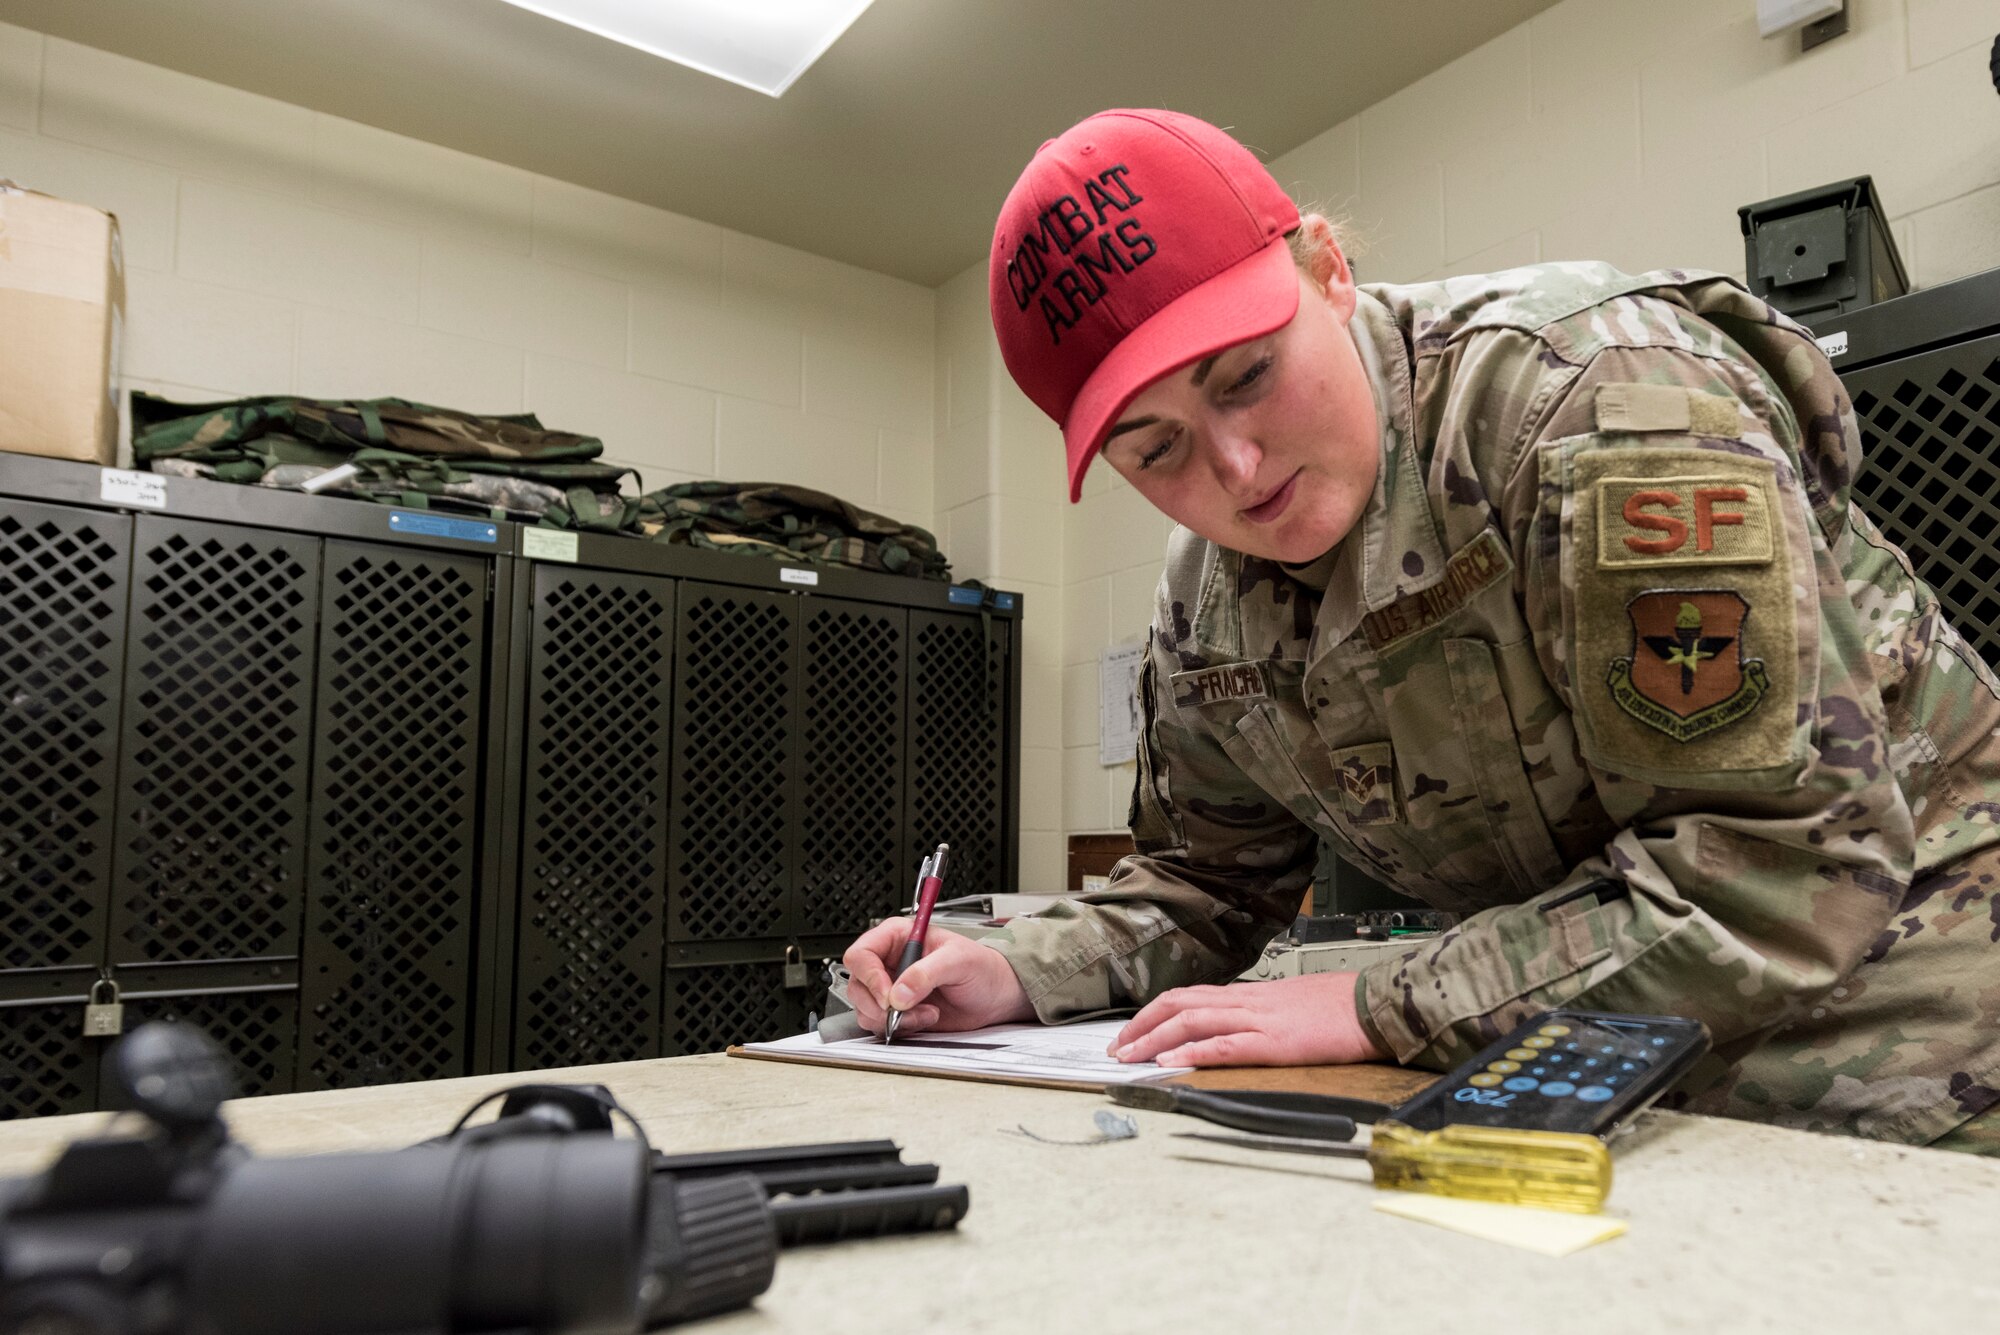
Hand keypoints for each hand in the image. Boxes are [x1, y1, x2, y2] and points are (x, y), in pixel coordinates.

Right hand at [842, 920, 1033, 1036]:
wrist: (995, 995)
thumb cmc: (982, 967)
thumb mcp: (958, 960)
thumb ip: (926, 973)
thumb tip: (899, 992)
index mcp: (898, 937)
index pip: (861, 954)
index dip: (869, 976)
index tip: (888, 996)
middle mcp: (889, 962)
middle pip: (857, 984)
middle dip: (879, 1004)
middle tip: (904, 1009)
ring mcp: (891, 989)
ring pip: (865, 1008)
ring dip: (892, 1018)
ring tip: (924, 1012)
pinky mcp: (897, 1012)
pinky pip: (879, 1025)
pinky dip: (899, 1028)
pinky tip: (924, 1019)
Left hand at [1107, 972, 1386, 1066]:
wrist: (1374, 1007)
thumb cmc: (1339, 1007)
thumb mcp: (1289, 1004)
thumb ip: (1260, 1012)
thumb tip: (1235, 1026)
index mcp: (1248, 994)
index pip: (1187, 996)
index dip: (1153, 1013)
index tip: (1131, 1032)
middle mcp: (1245, 1002)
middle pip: (1178, 1004)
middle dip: (1140, 1025)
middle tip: (1116, 1049)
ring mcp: (1257, 1020)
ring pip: (1191, 1021)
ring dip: (1153, 1039)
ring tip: (1129, 1057)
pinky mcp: (1274, 1043)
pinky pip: (1225, 1045)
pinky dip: (1193, 1051)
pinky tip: (1170, 1061)